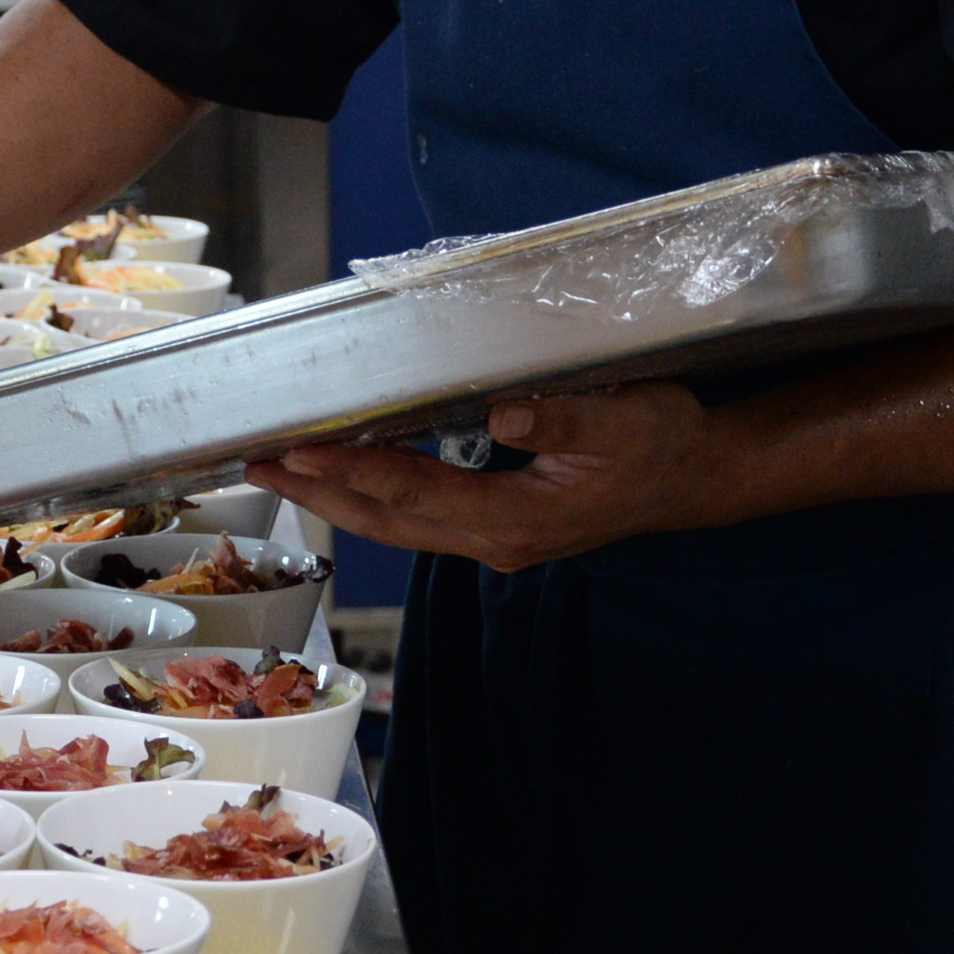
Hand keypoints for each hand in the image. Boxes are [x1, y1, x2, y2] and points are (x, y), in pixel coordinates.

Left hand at [246, 384, 732, 572]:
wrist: (697, 479)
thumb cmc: (665, 444)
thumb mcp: (629, 419)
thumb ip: (564, 415)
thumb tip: (504, 413)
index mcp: (517, 520)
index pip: (413, 494)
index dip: (351, 471)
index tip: (299, 449)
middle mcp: (495, 540)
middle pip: (387, 520)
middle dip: (319, 492)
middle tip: (257, 463)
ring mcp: (493, 539)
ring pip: (397, 523)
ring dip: (337, 495)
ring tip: (281, 467)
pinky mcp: (495, 524)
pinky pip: (418, 514)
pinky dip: (373, 492)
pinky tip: (346, 469)